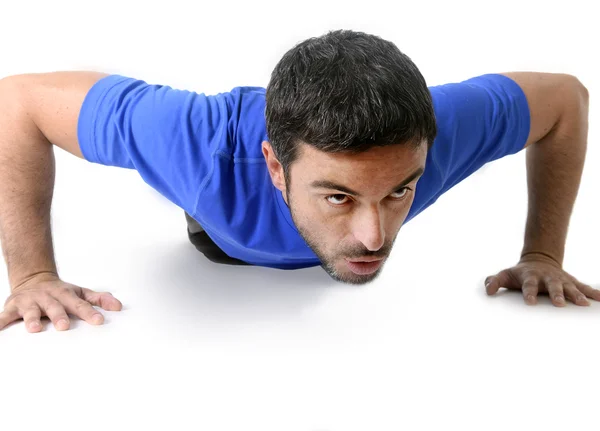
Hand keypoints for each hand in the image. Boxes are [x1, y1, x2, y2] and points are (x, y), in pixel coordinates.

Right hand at [0, 273, 122, 331]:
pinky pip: (5, 315)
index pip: (80, 304)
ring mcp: (30, 301)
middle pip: (55, 307)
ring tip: (34, 329)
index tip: (99, 321)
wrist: (34, 279)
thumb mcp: (80, 293)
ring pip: (31, 310)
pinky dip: (1, 321)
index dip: (89, 312)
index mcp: (66, 294)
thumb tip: (119, 307)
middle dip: (59, 316)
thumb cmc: (61, 292)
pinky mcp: (13, 307)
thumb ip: (99, 300)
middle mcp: (48, 296)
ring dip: (32, 319)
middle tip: (64, 326)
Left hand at [484, 254, 599, 306]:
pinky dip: (593, 292)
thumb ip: (494, 281)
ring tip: (583, 304)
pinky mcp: (570, 281)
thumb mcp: (505, 275)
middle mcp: (547, 278)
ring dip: (577, 295)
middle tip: (559, 304)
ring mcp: (560, 279)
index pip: (528, 286)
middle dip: (556, 295)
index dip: (529, 293)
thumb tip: (488, 290)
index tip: (530, 303)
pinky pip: (584, 287)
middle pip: (552, 286)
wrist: (538, 260)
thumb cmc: (519, 273)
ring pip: (570, 287)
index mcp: (530, 277)